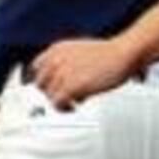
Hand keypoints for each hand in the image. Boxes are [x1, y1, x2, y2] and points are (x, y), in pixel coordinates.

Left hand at [26, 38, 140, 109]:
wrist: (123, 53)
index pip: (36, 67)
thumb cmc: (109, 53)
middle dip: (51, 92)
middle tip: (62, 98)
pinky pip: (57, 103)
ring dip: (60, 101)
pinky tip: (73, 107)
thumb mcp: (79, 50)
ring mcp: (62, 73)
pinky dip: (64, 108)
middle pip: (40, 83)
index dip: (44, 80)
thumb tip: (62, 78)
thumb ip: (66, 61)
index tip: (48, 87)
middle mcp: (55, 60)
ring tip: (71, 103)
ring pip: (48, 95)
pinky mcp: (71, 86)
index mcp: (56, 49)